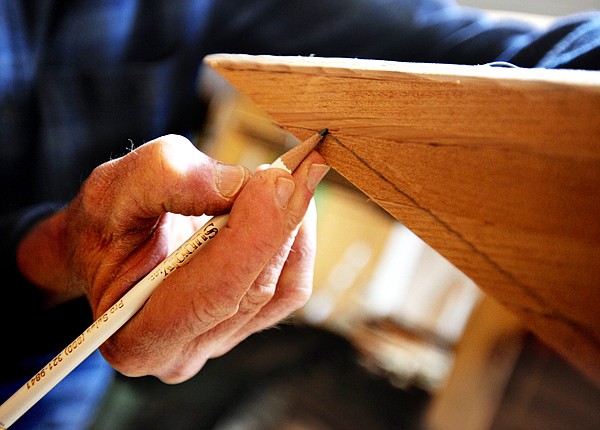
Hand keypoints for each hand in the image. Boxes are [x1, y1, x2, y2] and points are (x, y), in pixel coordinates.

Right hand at [16, 134, 328, 382]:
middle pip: (255, 288)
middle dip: (282, 222)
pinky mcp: (246, 321)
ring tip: (293, 175)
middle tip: (302, 166)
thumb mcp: (113, 189)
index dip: (254, 234)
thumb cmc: (105, 225)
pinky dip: (298, 241)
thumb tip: (234, 183)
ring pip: (281, 286)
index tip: (279, 180)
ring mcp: (220, 340)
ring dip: (293, 226)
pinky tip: (289, 203)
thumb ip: (165, 181)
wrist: (110, 245)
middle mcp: (183, 352)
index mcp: (137, 337)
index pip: (214, 292)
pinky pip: (291, 285)